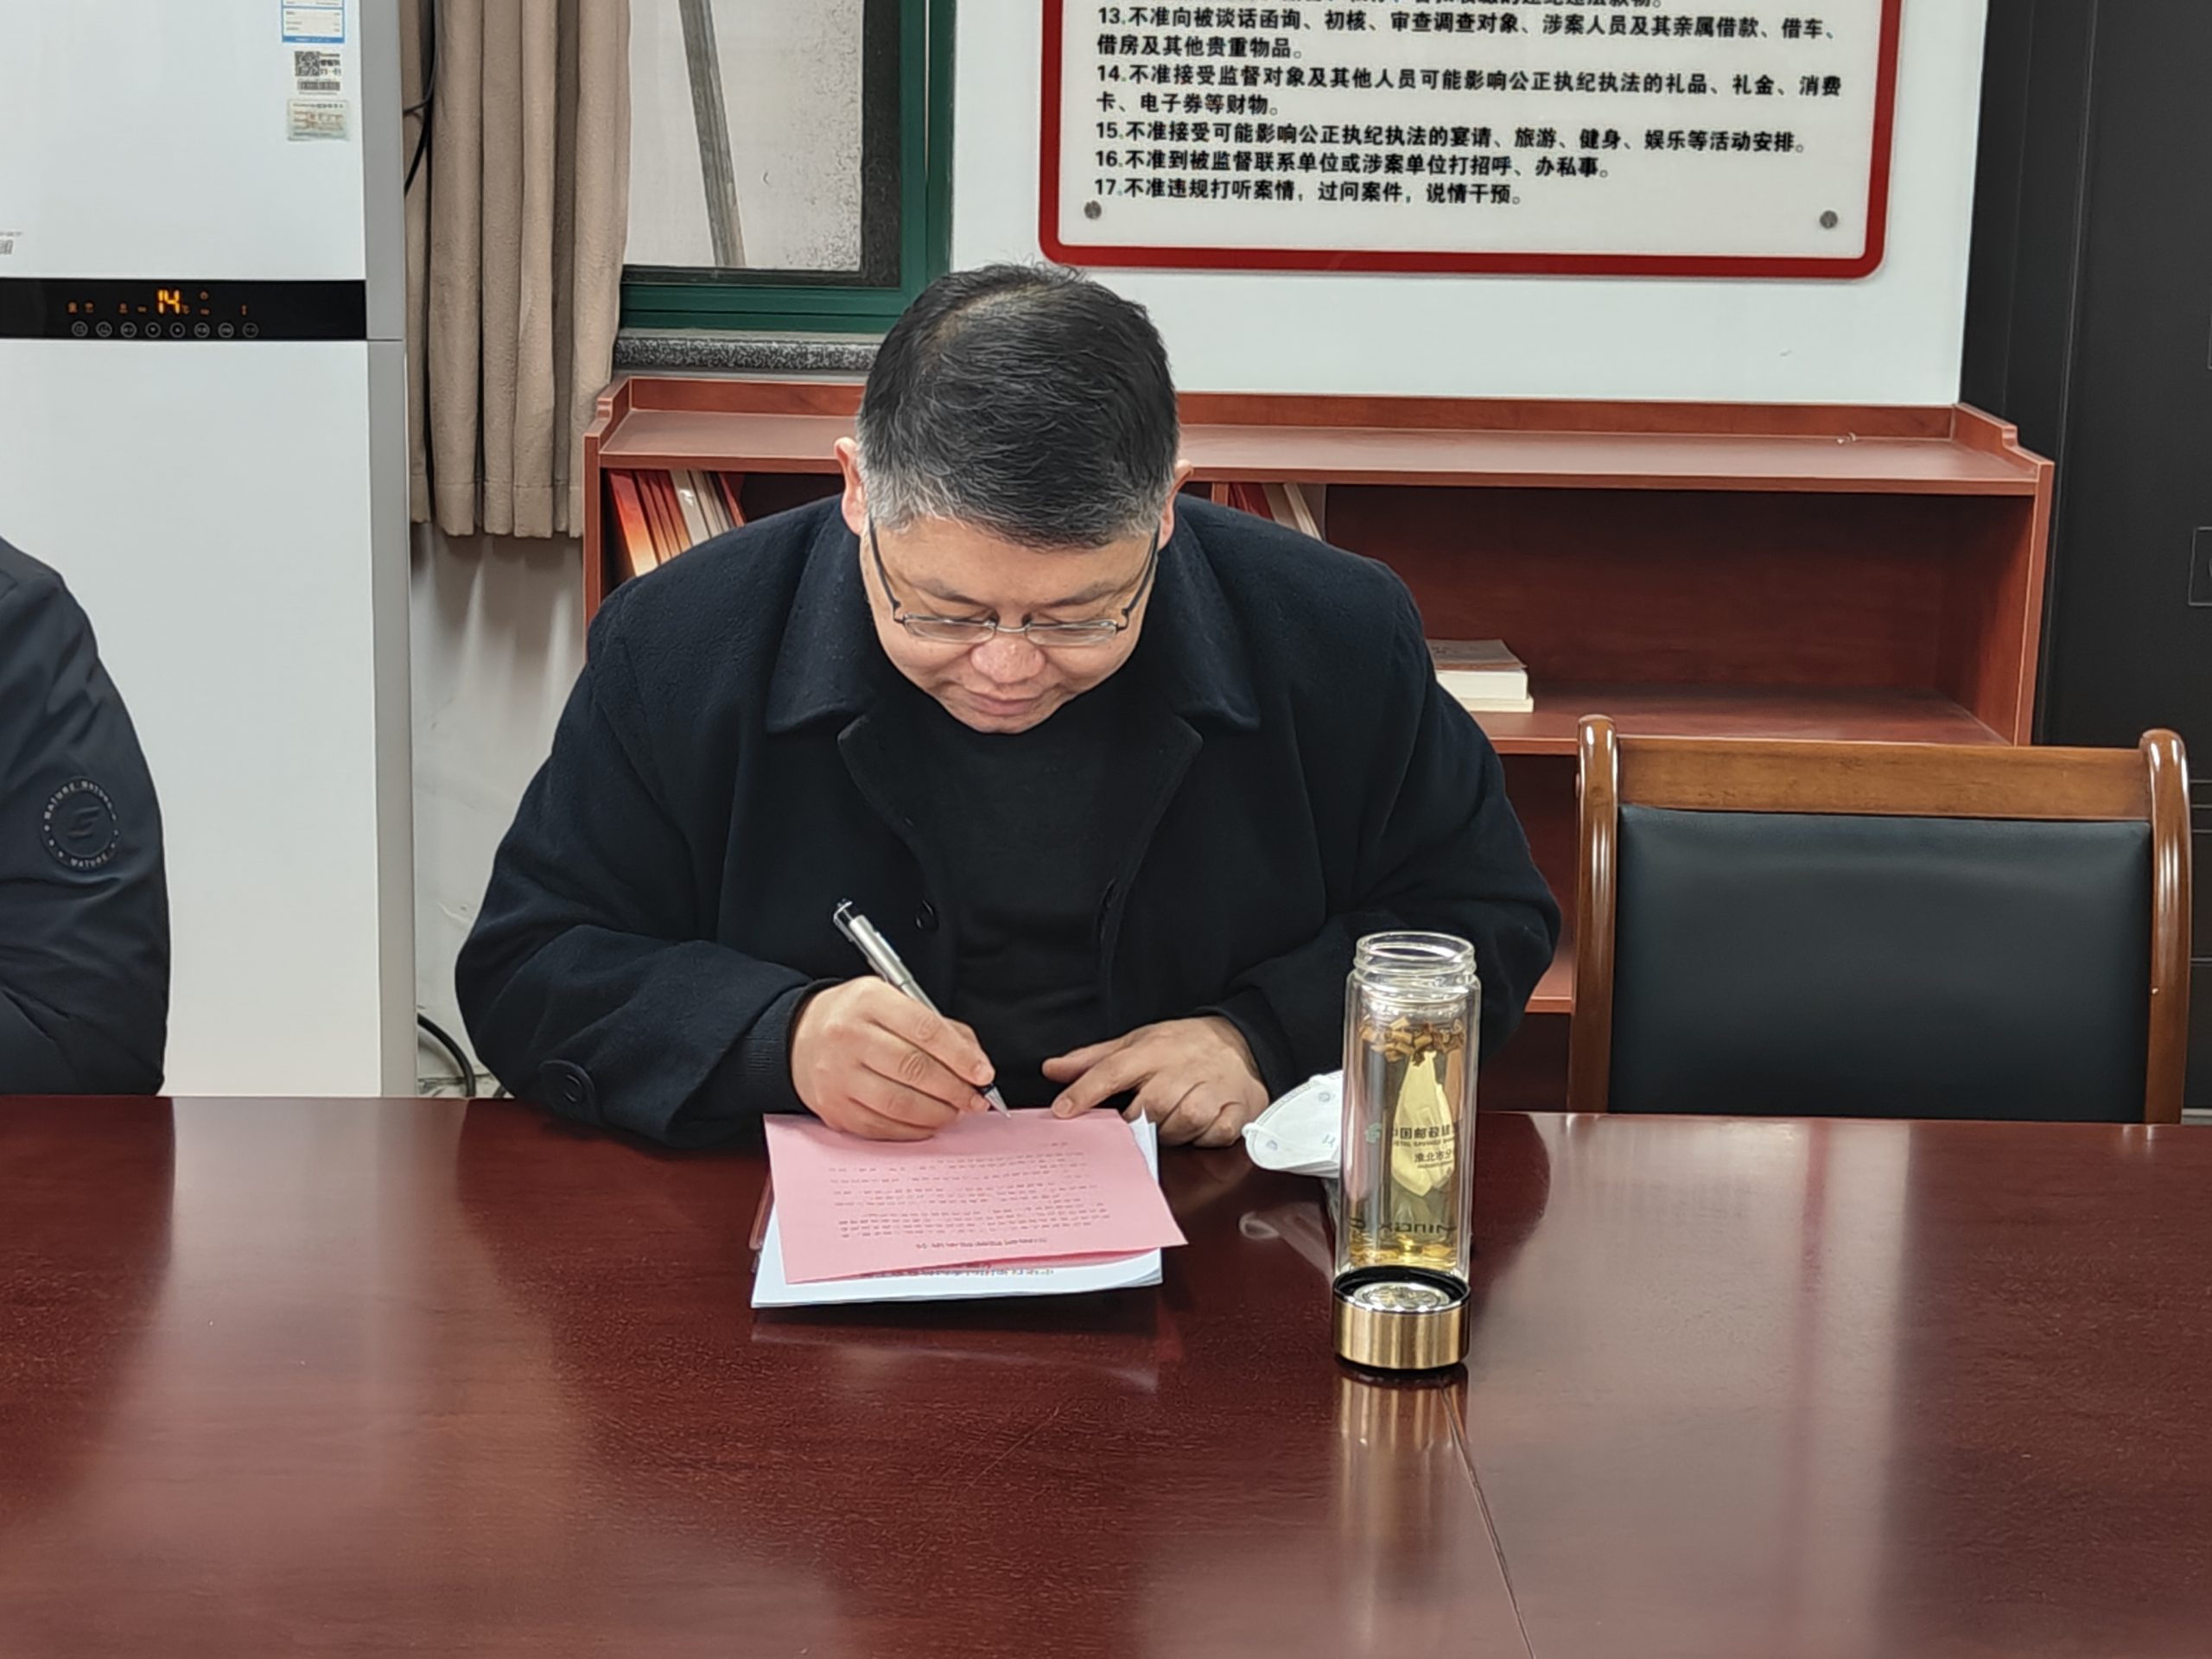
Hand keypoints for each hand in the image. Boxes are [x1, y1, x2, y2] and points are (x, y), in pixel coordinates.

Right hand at [790, 980, 997, 1140]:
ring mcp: (837, 1076)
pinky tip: (928, 1122)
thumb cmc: (857, 1019)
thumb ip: (940, 1028)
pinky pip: (883, 1127)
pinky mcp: (834, 1109)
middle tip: (975, 1098)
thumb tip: (976, 1065)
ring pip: (900, 1104)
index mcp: (868, 1000)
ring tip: (954, 1110)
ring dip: (938, 1112)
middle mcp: (848, 1036)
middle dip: (955, 1089)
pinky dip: (914, 1129)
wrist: (800, 1039)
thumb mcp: (895, 1002)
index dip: (961, 1056)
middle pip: (914, 1069)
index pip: (925, 1030)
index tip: (983, 1073)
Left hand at [1042, 1017, 1267, 1148]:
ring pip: (1181, 1124)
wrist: (1245, 1040)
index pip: (1113, 1070)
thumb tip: (1052, 1069)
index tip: (1062, 1110)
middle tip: (1134, 1123)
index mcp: (1154, 1050)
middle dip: (1136, 1121)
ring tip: (1168, 1122)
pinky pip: (1212, 1136)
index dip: (1085, 1091)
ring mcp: (1213, 1089)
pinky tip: (1198, 1128)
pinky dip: (1201, 1138)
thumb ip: (1094, 1059)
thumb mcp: (1137, 1043)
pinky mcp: (1236, 1110)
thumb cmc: (1183, 1046)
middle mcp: (1182, 1069)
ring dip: (1169, 1132)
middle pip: (1149, 1105)